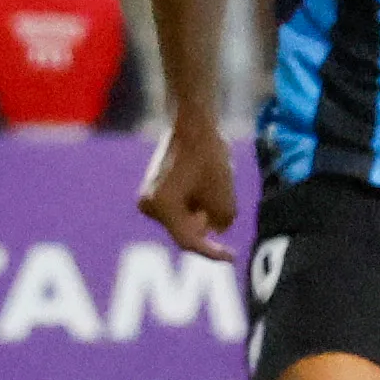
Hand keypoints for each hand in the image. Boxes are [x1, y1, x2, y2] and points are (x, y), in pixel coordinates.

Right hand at [136, 119, 239, 261]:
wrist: (191, 122)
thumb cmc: (208, 154)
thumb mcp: (224, 193)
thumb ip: (223, 220)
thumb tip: (215, 229)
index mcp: (162, 207)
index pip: (189, 241)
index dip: (212, 251)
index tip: (231, 256)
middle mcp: (148, 206)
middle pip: (184, 229)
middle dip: (206, 221)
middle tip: (221, 196)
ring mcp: (148, 198)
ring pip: (181, 219)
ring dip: (200, 210)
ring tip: (211, 181)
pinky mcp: (152, 189)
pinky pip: (176, 207)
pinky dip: (193, 201)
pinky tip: (202, 178)